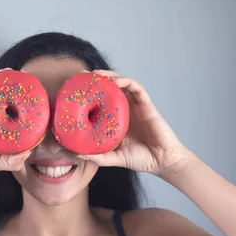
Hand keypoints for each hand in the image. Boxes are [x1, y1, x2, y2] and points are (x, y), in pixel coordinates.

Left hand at [78, 70, 192, 176]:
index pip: (100, 102)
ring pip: (121, 83)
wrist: (162, 161)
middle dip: (95, 79)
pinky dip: (125, 81)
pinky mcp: (146, 104)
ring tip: (95, 74)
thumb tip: (77, 154)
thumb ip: (97, 156)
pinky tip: (115, 81)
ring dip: (109, 76)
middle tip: (81, 75)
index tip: (73, 90)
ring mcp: (135, 105)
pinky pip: (136, 87)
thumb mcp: (113, 158)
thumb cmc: (140, 159)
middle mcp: (124, 109)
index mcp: (115, 119)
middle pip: (109, 88)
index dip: (88, 95)